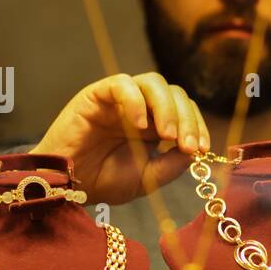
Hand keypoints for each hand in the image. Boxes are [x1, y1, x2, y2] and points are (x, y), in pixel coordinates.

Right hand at [33, 73, 210, 205]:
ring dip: (167, 108)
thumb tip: (194, 151)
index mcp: (154, 124)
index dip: (198, 126)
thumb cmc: (102, 181)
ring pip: (153, 82)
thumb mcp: (147, 178)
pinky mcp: (96, 94)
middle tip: (189, 146)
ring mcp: (119, 99)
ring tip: (166, 136)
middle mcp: (140, 107)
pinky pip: (122, 84)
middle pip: (175, 93)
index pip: (185, 110)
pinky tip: (138, 126)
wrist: (67, 187)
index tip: (203, 150)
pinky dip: (135, 101)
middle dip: (188, 119)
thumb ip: (172, 164)